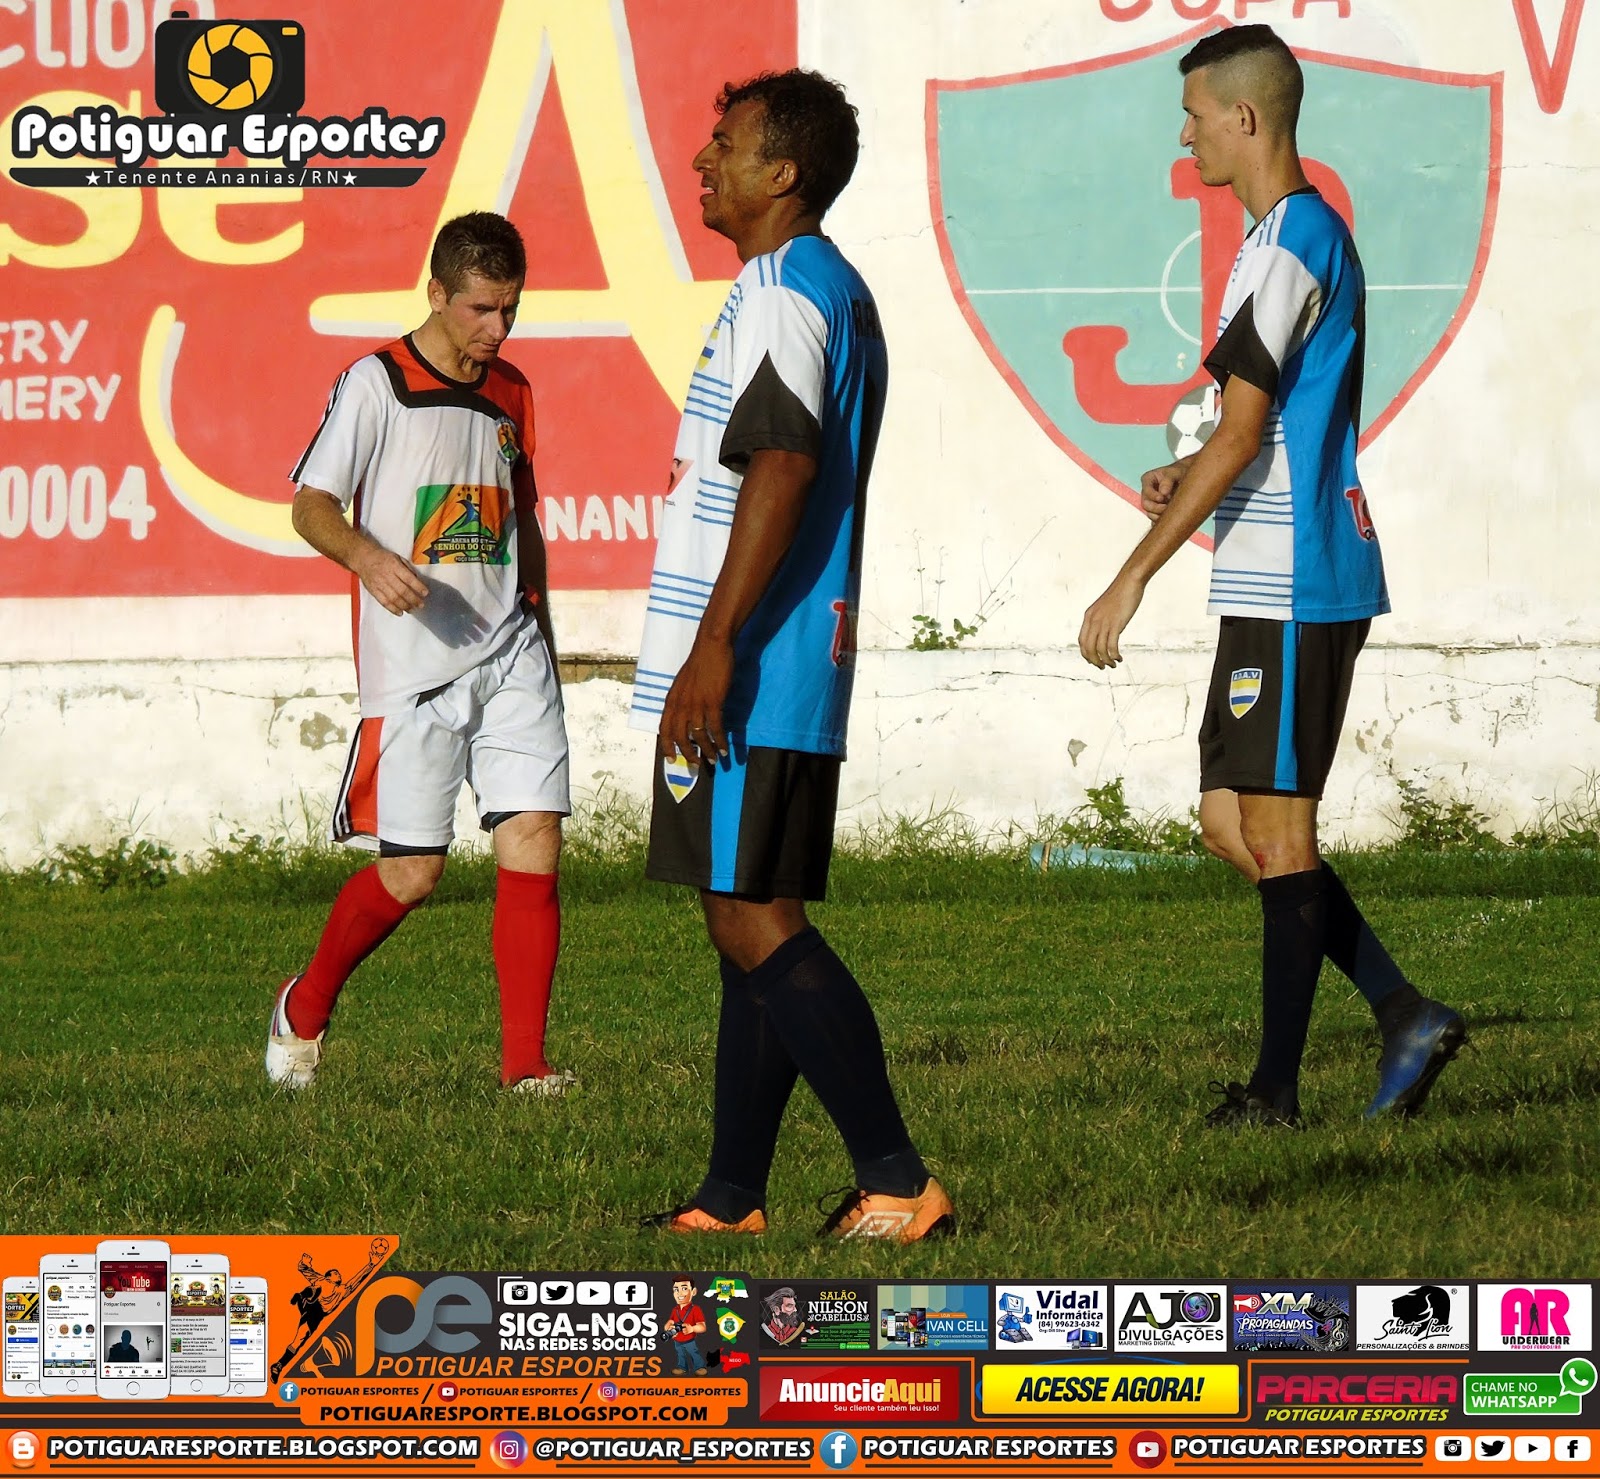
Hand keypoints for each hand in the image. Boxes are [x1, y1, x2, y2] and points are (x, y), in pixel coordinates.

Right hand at [354, 546, 428, 615]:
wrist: (363, 558)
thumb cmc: (383, 558)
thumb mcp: (398, 558)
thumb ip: (408, 568)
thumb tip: (417, 580)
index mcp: (394, 566)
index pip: (408, 578)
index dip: (418, 587)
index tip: (425, 593)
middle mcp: (387, 576)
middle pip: (402, 591)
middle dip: (413, 599)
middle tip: (421, 604)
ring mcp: (379, 584)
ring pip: (393, 598)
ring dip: (405, 606)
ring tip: (412, 609)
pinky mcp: (374, 591)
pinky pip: (384, 602)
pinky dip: (392, 609)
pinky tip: (400, 612)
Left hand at [659, 632, 732, 763]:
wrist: (711, 646)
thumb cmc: (699, 663)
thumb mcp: (683, 684)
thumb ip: (683, 700)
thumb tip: (687, 716)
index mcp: (671, 700)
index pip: (664, 729)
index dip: (667, 746)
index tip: (672, 759)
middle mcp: (680, 705)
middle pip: (680, 737)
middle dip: (688, 754)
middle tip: (697, 764)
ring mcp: (696, 704)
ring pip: (699, 736)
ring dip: (707, 751)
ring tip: (714, 759)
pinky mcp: (713, 702)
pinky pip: (716, 728)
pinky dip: (721, 741)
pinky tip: (725, 749)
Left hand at [1079, 572, 1145, 668]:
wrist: (1129, 582)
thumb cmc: (1120, 594)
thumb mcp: (1105, 608)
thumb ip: (1102, 620)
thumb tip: (1105, 633)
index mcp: (1089, 616)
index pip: (1082, 641)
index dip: (1086, 653)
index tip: (1093, 660)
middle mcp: (1093, 621)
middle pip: (1088, 648)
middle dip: (1094, 661)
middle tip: (1102, 667)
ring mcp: (1104, 622)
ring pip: (1100, 649)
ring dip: (1106, 661)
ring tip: (1113, 664)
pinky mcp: (1116, 624)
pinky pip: (1111, 646)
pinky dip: (1114, 655)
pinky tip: (1119, 657)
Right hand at [1140, 461, 1185, 522]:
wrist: (1186, 477)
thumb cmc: (1180, 472)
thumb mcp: (1175, 472)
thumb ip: (1168, 481)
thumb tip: (1163, 493)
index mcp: (1148, 479)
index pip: (1146, 491)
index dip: (1153, 496)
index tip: (1163, 498)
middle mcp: (1147, 492)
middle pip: (1146, 505)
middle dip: (1156, 508)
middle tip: (1167, 508)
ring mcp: (1151, 502)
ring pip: (1150, 514)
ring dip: (1160, 516)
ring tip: (1172, 511)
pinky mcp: (1156, 511)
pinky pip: (1156, 519)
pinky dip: (1162, 521)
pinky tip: (1171, 518)